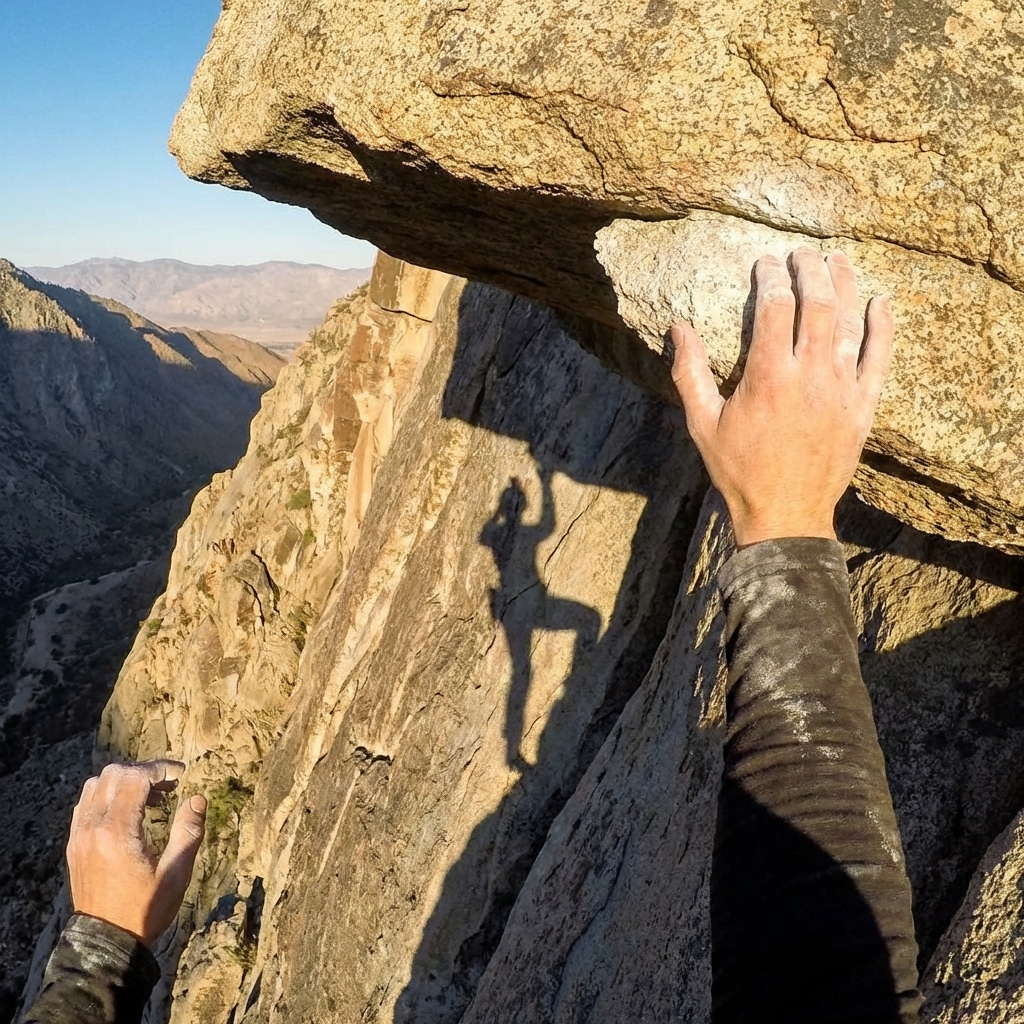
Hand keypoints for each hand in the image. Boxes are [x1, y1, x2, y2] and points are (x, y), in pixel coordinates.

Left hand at [67, 760, 206, 947]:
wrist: (105, 942)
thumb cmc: (145, 910)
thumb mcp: (176, 873)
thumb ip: (188, 832)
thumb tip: (197, 799)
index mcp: (117, 832)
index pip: (134, 778)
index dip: (160, 768)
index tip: (181, 774)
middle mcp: (92, 828)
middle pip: (112, 774)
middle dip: (143, 770)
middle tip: (169, 784)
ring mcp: (79, 836)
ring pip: (95, 785)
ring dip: (124, 781)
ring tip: (151, 796)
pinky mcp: (74, 845)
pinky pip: (86, 804)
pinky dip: (107, 795)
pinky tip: (128, 811)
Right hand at [670, 248, 892, 546]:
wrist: (785, 515)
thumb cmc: (737, 471)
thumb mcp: (702, 423)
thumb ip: (689, 372)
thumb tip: (678, 327)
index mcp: (767, 377)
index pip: (773, 307)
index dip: (771, 277)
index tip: (766, 262)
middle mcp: (809, 376)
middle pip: (816, 305)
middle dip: (809, 270)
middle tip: (802, 252)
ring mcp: (841, 391)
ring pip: (849, 323)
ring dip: (844, 285)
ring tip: (838, 259)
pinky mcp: (862, 408)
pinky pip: (879, 359)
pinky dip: (882, 327)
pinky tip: (880, 302)